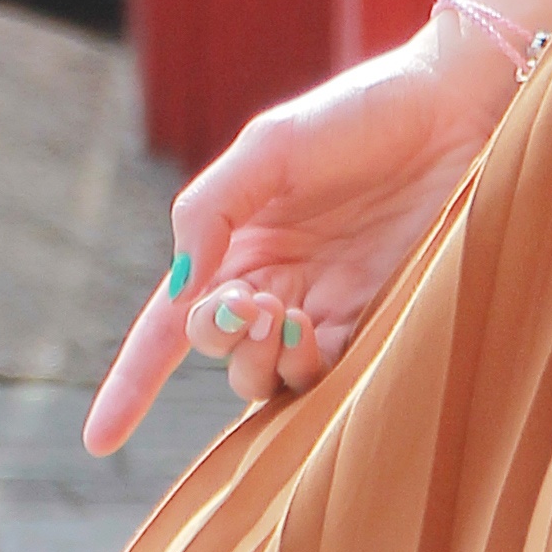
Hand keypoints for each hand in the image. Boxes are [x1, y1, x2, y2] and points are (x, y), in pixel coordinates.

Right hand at [83, 0, 551, 455]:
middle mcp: (271, 281)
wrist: (452, 111)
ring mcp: (322, 306)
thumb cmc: (357, 116)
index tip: (99, 441)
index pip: (168, 325)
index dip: (131, 384)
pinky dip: (307, 370)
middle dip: (219, 338)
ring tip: (285, 318)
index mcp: (233, 241)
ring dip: (259, 360)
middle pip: (216, 350)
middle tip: (253, 303)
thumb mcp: (268, 147)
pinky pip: (325, 376)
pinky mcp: (375, 320)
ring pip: (265, 376)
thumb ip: (208, 211)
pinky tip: (315, 331)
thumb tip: (180, 288)